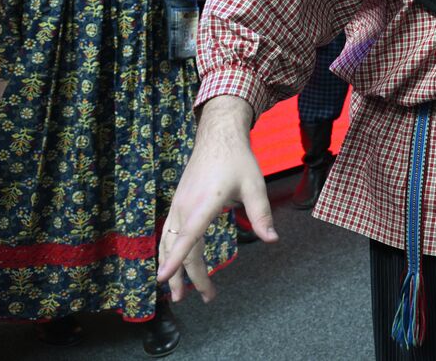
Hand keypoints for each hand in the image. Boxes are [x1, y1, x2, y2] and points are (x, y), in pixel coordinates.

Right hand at [157, 96, 275, 302]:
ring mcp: (178, 205)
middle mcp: (186, 206)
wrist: (218, 137)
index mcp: (205, 203)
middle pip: (182, 248)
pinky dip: (168, 253)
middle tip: (207, 297)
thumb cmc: (238, 160)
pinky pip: (167, 234)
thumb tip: (271, 240)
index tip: (164, 279)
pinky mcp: (177, 205)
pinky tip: (173, 267)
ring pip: (168, 243)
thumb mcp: (255, 185)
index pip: (188, 236)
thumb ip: (261, 214)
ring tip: (179, 293)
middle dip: (190, 277)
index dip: (176, 259)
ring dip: (173, 269)